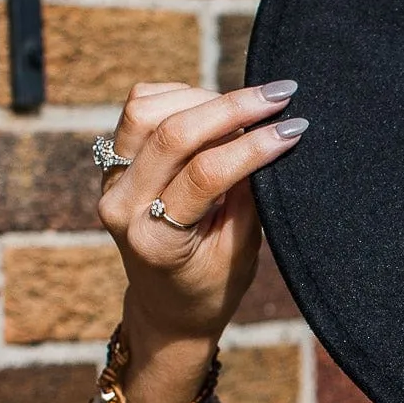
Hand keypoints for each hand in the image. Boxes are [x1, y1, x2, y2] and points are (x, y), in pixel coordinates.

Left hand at [97, 79, 306, 393]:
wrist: (166, 306)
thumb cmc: (211, 287)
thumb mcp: (240, 252)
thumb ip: (249, 195)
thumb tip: (270, 135)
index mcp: (154, 240)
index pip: (204, 174)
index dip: (253, 146)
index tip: (293, 129)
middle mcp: (121, 206)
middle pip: (172, 132)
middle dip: (233, 107)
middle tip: (280, 96)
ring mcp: (110, 180)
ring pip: (147, 110)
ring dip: (203, 98)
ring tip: (244, 108)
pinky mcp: (113, 161)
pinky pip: (140, 108)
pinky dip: (179, 97)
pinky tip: (212, 109)